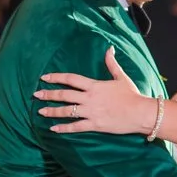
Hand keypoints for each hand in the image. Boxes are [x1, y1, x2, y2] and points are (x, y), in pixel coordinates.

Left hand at [36, 46, 150, 132]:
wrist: (140, 113)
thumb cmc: (132, 95)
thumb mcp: (121, 77)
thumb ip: (112, 63)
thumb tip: (109, 48)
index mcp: (94, 85)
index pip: (71, 79)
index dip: (56, 77)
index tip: (45, 78)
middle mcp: (89, 98)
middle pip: (65, 95)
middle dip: (49, 94)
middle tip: (36, 94)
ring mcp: (91, 112)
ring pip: (67, 111)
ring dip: (52, 111)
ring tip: (40, 111)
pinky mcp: (94, 125)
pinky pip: (75, 127)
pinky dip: (63, 128)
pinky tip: (53, 129)